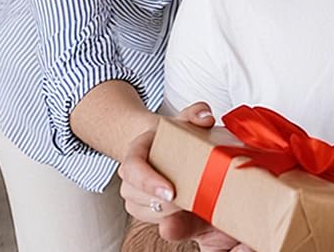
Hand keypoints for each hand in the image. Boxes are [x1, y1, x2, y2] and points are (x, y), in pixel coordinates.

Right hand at [119, 102, 238, 244]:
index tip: (171, 192)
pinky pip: (154, 222)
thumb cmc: (174, 135)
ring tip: (194, 206)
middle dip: (167, 203)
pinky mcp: (143, 210)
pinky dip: (173, 221)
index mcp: (135, 152)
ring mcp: (133, 195)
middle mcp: (128, 176)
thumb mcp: (186, 119)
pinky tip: (190, 213)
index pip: (134, 169)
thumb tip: (205, 118)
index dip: (149, 182)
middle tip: (194, 202)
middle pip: (140, 196)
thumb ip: (196, 113)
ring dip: (171, 214)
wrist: (163, 148)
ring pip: (148, 212)